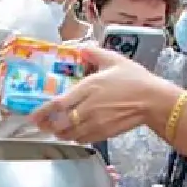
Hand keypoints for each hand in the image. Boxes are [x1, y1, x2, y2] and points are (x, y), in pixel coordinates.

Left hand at [30, 45, 179, 143]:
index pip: (58, 103)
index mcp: (88, 87)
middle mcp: (89, 107)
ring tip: (56, 130)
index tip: (33, 116)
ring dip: (61, 133)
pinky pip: (84, 139)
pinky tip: (74, 134)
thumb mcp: (114, 60)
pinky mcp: (105, 133)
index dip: (42, 112)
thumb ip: (95, 53)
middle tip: (42, 125)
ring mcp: (96, 123)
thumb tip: (82, 47)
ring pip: (71, 133)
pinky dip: (75, 138)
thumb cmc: (135, 79)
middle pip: (61, 122)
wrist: (154, 101)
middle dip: (49, 125)